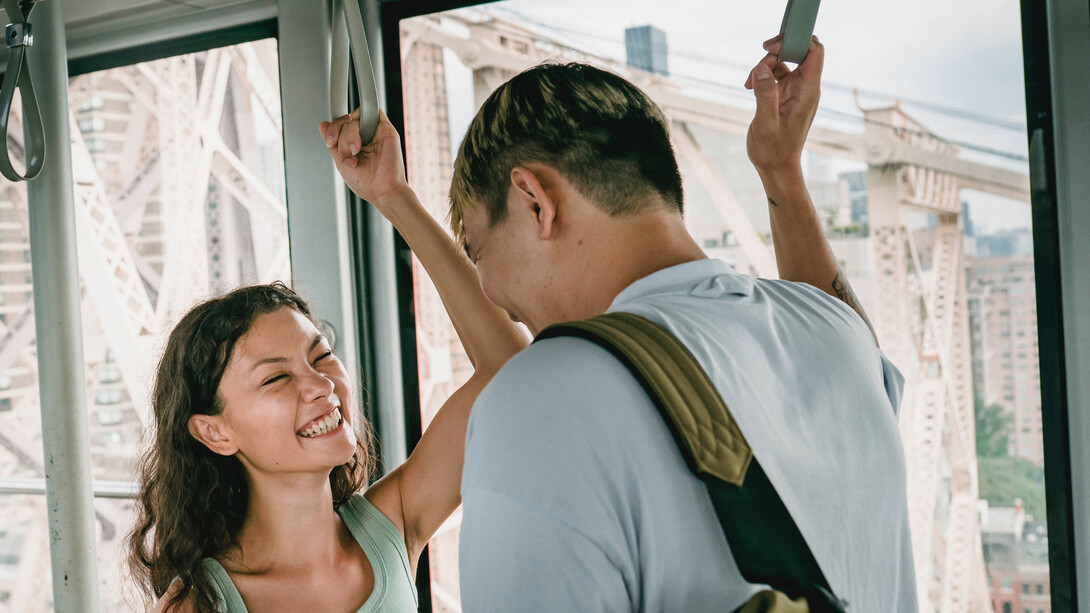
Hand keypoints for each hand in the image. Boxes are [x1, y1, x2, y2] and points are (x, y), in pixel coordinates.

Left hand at [320, 109, 408, 206]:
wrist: (383, 190)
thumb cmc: (367, 183)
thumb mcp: (341, 162)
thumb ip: (333, 143)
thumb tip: (323, 125)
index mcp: (354, 145)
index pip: (339, 127)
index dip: (332, 130)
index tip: (330, 142)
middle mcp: (364, 137)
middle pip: (345, 121)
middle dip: (340, 136)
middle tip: (346, 153)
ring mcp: (375, 132)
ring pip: (354, 117)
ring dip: (350, 134)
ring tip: (355, 151)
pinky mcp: (386, 129)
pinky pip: (374, 111)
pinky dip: (365, 117)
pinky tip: (363, 138)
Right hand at [744, 35, 823, 176]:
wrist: (777, 168)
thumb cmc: (773, 150)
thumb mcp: (766, 123)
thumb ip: (765, 95)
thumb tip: (762, 69)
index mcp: (807, 92)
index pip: (814, 52)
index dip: (795, 41)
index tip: (771, 48)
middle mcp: (805, 88)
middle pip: (798, 52)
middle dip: (776, 51)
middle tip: (756, 68)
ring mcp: (796, 91)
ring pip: (785, 61)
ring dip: (765, 65)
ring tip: (749, 84)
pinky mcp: (786, 96)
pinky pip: (777, 74)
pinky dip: (763, 75)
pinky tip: (750, 87)